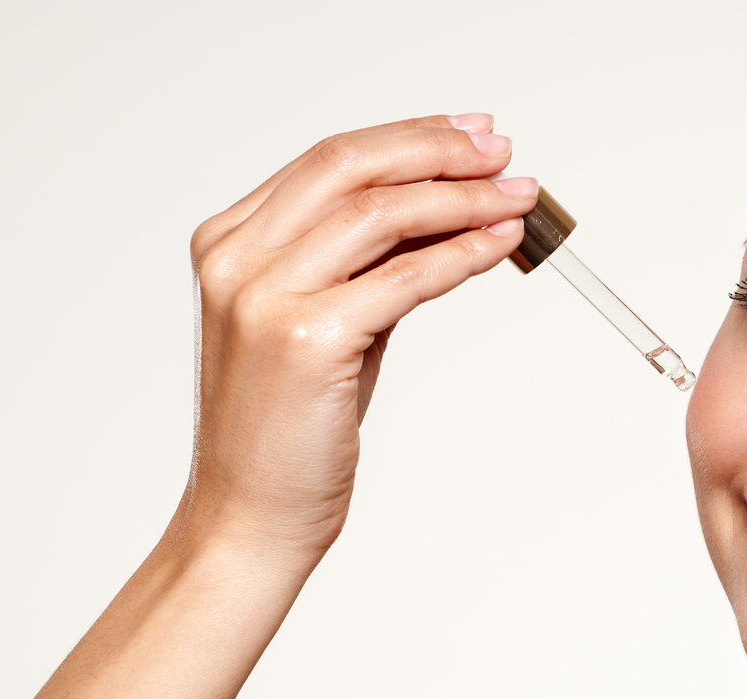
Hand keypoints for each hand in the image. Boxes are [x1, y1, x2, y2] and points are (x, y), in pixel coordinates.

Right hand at [179, 112, 537, 562]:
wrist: (251, 517)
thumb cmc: (289, 431)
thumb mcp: (328, 326)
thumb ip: (368, 267)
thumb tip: (446, 214)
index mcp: (228, 243)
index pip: (329, 161)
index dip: (409, 138)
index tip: (470, 135)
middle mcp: (237, 259)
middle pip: (351, 167)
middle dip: (438, 151)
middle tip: (503, 151)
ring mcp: (264, 297)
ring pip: (381, 214)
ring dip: (463, 198)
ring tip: (518, 197)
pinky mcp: (306, 340)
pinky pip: (405, 277)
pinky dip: (462, 254)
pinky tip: (500, 244)